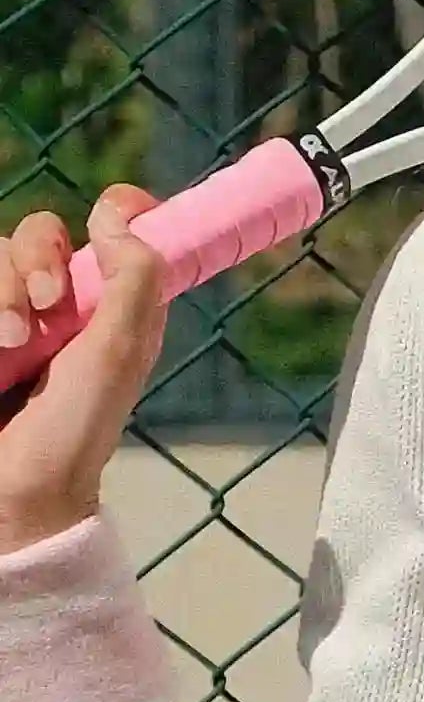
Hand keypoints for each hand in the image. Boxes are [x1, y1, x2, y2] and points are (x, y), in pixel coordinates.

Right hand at [0, 188, 166, 551]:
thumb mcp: (118, 353)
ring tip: (7, 343)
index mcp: (107, 305)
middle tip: (47, 303)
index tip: (115, 209)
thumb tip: (121, 213)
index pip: (111, 232)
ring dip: (2, 291)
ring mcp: (8, 318)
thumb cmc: (74, 431)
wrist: (13, 492)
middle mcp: (57, 304)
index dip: (117, 210)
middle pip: (37, 233)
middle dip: (38, 258)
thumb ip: (133, 280)